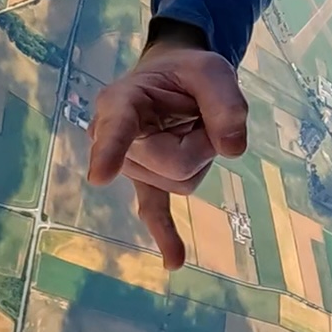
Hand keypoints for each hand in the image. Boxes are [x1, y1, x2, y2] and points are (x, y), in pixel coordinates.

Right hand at [85, 36, 249, 267]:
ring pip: (181, 182)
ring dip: (200, 157)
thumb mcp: (212, 70)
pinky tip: (174, 261)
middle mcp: (115, 137)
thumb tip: (231, 149)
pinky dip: (166, 235)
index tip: (99, 177)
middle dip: (202, 142)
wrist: (173, 77)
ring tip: (191, 125)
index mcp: (123, 100)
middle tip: (199, 111)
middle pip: (173, 163)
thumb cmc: (187, 72)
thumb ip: (225, 101)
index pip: (117, 126)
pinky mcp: (147, 182)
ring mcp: (131, 164)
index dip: (110, 150)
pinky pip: (155, 212)